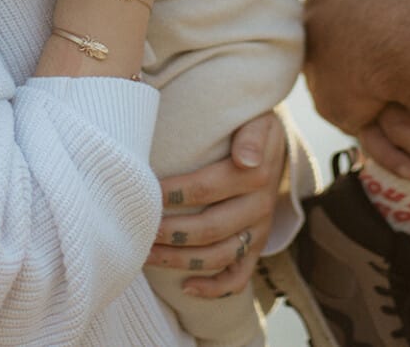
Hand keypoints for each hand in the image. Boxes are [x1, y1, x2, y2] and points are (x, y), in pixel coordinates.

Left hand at [147, 111, 285, 297]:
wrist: (272, 144)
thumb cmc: (249, 127)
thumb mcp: (257, 121)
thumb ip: (251, 135)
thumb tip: (245, 159)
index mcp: (256, 174)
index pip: (207, 189)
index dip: (173, 194)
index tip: (144, 192)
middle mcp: (259, 206)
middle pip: (210, 228)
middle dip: (169, 232)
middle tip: (138, 229)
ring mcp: (258, 230)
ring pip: (219, 256)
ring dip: (180, 260)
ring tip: (147, 255)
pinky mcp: (257, 247)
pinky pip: (239, 277)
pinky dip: (214, 288)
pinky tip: (186, 287)